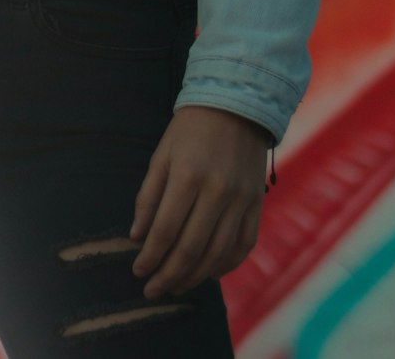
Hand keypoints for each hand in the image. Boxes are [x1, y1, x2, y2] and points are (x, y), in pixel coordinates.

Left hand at [129, 106, 268, 297]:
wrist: (237, 103)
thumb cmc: (190, 128)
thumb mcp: (162, 154)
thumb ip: (149, 196)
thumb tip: (137, 237)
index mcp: (188, 176)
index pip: (165, 231)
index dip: (150, 257)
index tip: (138, 271)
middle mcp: (217, 192)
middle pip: (191, 249)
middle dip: (168, 275)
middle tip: (153, 290)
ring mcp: (241, 200)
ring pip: (217, 254)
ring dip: (195, 277)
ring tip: (176, 287)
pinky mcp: (257, 203)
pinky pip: (243, 245)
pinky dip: (226, 265)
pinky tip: (209, 273)